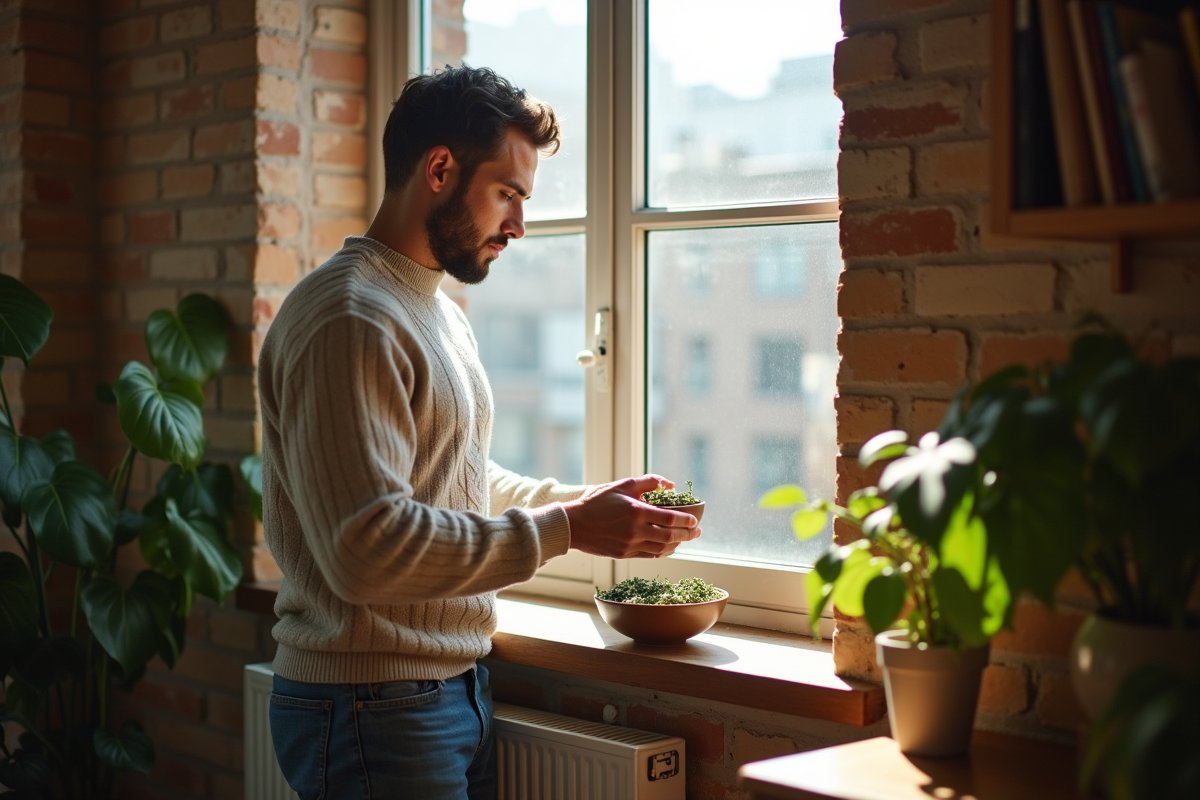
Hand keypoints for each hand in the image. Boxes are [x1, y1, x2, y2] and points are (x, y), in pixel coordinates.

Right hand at [563, 475, 700, 558]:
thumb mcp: (622, 485)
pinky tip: (668, 546)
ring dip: (676, 544)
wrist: (574, 524)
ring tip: (684, 539)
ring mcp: (630, 545)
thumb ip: (648, 482)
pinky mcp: (624, 554)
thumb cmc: (597, 502)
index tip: (695, 520)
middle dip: (687, 534)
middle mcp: (635, 530)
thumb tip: (669, 485)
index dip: (686, 520)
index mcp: (636, 511)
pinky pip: (649, 555)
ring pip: (661, 548)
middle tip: (697, 532)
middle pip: (670, 536)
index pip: (669, 518)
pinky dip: (662, 551)